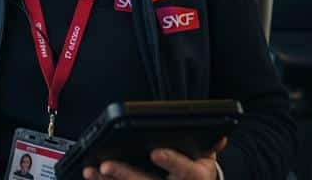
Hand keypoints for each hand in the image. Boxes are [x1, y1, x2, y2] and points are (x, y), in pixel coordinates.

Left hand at [82, 138, 225, 179]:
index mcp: (196, 177)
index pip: (186, 172)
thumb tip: (220, 135)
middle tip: (106, 164)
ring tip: (92, 170)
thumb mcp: (207, 156)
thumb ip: (210, 144)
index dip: (172, 162)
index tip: (155, 152)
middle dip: (126, 175)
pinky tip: (93, 176)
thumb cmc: (197, 168)